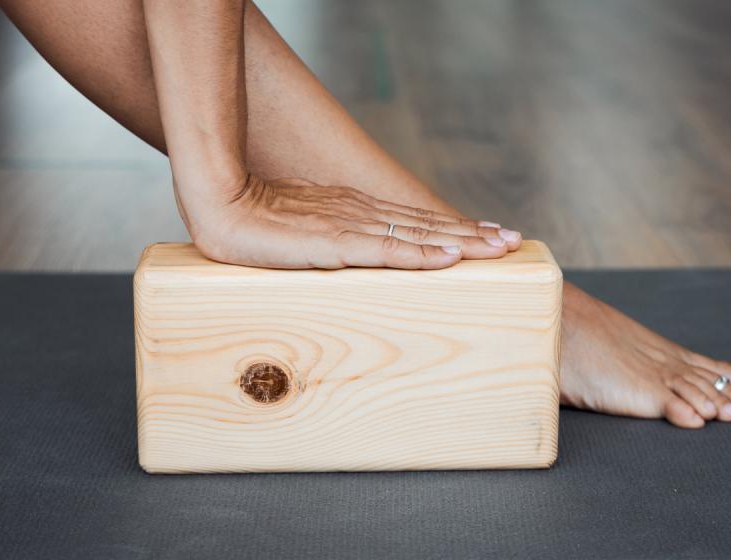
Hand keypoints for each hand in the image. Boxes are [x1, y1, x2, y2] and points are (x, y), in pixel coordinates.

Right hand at [181, 175, 521, 268]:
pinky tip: (450, 257)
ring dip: (463, 240)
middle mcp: (360, 213)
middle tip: (512, 239)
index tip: (486, 234)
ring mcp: (350, 225)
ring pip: (419, 234)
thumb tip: (340, 262)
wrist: (218, 204)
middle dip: (473, 233)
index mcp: (352, 211)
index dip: (452, 228)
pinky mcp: (335, 243)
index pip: (412, 221)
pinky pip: (388, 250)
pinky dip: (423, 253)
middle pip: (427, 224)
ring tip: (499, 246)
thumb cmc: (248, 224)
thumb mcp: (297, 237)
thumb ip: (324, 247)